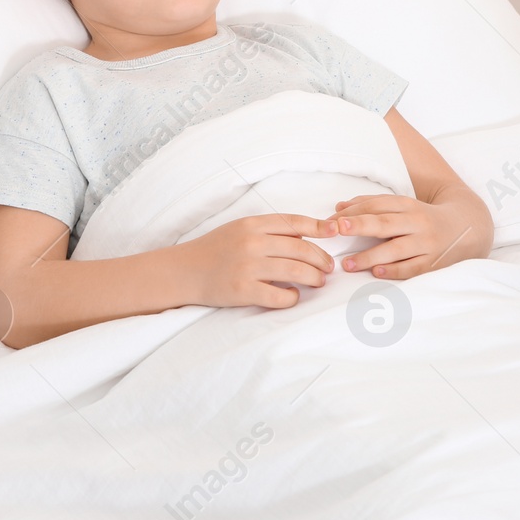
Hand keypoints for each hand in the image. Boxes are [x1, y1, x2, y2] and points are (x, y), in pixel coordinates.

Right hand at [176, 213, 335, 310]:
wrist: (184, 271)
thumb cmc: (215, 250)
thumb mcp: (239, 229)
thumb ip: (268, 231)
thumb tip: (305, 238)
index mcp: (252, 224)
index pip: (294, 222)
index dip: (319, 227)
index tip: (335, 232)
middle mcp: (251, 242)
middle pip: (301, 249)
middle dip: (321, 259)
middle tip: (328, 268)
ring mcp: (247, 267)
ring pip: (296, 271)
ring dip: (314, 278)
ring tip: (318, 281)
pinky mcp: (243, 291)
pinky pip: (280, 296)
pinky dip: (292, 297)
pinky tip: (293, 296)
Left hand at [326, 191, 490, 279]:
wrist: (469, 227)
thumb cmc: (425, 217)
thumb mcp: (403, 206)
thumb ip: (372, 205)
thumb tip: (339, 207)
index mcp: (408, 205)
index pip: (377, 206)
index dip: (353, 212)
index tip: (331, 221)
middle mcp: (418, 223)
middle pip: (385, 223)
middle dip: (360, 225)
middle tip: (338, 230)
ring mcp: (427, 244)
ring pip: (397, 249)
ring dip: (371, 256)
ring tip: (348, 264)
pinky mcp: (434, 263)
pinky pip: (413, 268)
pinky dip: (395, 271)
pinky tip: (377, 273)